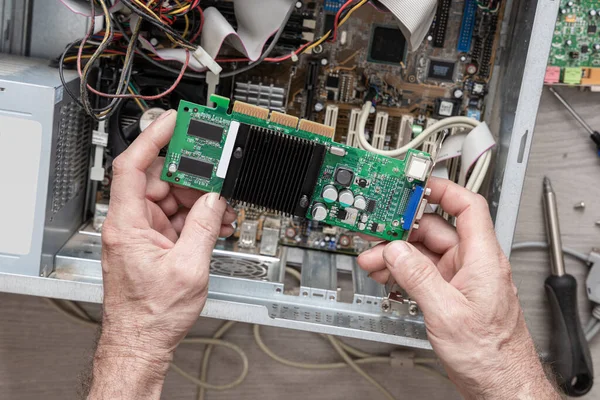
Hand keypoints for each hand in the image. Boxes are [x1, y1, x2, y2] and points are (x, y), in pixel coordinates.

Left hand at [89, 110, 235, 398]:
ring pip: (174, 199)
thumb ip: (204, 225)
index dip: (153, 137)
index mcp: (127, 225)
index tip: (174, 122)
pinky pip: (178, 218)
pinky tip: (216, 222)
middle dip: (193, 177)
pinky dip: (198, 218)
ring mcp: (143, 233)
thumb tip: (214, 198)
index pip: (133, 165)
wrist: (143, 341)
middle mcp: (131, 224)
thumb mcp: (188, 267)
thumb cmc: (151, 314)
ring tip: (224, 207)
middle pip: (161, 181)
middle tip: (218, 170)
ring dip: (200, 200)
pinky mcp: (155, 243)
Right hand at [358, 178, 558, 398]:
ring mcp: (459, 279)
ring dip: (396, 253)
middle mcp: (472, 264)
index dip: (441, 190)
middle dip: (401, 230)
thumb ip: (418, 277)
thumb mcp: (447, 313)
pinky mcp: (449, 294)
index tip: (414, 184)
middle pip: (434, 230)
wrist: (498, 385)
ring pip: (423, 253)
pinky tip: (385, 274)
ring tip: (371, 259)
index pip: (467, 207)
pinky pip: (421, 273)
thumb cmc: (491, 354)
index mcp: (483, 259)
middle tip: (375, 231)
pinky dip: (401, 271)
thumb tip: (396, 250)